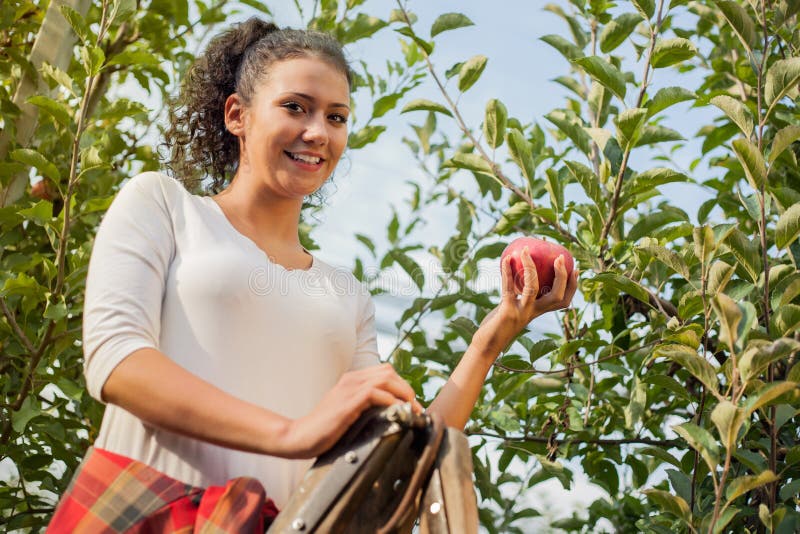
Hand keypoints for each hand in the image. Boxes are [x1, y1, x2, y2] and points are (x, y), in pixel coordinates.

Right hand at [279, 363, 422, 458]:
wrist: (300, 436)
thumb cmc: (324, 429)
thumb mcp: (348, 412)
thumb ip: (365, 407)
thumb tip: (391, 412)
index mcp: (352, 380)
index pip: (385, 372)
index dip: (402, 385)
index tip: (411, 404)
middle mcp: (351, 380)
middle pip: (389, 371)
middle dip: (407, 388)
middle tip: (415, 408)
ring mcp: (348, 389)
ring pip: (386, 378)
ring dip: (403, 393)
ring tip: (411, 410)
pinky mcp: (347, 403)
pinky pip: (374, 393)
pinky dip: (390, 400)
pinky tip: (395, 411)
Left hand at [472, 249, 578, 354]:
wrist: (486, 346)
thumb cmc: (498, 325)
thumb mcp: (511, 308)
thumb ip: (515, 294)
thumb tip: (514, 269)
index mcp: (538, 312)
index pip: (563, 301)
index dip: (573, 286)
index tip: (576, 269)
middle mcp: (534, 313)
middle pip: (557, 296)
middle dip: (562, 276)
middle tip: (560, 258)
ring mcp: (521, 312)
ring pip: (533, 288)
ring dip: (530, 266)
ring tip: (526, 250)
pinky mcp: (507, 311)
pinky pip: (509, 287)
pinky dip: (507, 272)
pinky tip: (505, 259)